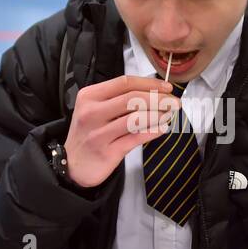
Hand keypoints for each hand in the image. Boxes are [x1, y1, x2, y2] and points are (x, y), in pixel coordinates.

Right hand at [64, 75, 178, 187]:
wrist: (72, 165)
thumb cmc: (89, 133)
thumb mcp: (95, 109)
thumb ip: (119, 99)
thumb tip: (154, 92)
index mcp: (89, 96)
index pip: (124, 83)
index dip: (149, 83)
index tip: (166, 88)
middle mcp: (91, 113)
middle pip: (132, 99)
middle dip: (159, 99)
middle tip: (175, 102)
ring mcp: (98, 134)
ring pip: (136, 119)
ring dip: (158, 115)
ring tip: (170, 114)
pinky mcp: (107, 152)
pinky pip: (135, 139)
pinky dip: (153, 132)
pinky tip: (162, 129)